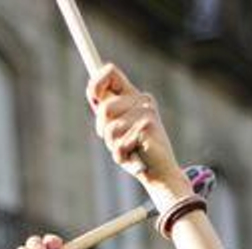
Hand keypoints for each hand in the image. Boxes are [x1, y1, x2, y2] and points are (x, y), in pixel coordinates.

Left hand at [87, 64, 185, 198]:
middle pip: (105, 108)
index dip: (96, 82)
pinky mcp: (148, 126)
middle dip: (103, 129)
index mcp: (134, 96)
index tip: (93, 96)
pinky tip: (134, 157)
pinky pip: (119, 143)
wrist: (160, 173)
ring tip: (128, 149)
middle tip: (117, 141)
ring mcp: (146, 112)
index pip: (110, 72)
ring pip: (110, 127)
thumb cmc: (135, 152)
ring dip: (113, 144)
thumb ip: (108, 112)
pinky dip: (121, 156)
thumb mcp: (118, 129)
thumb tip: (92, 92)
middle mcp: (142, 100)